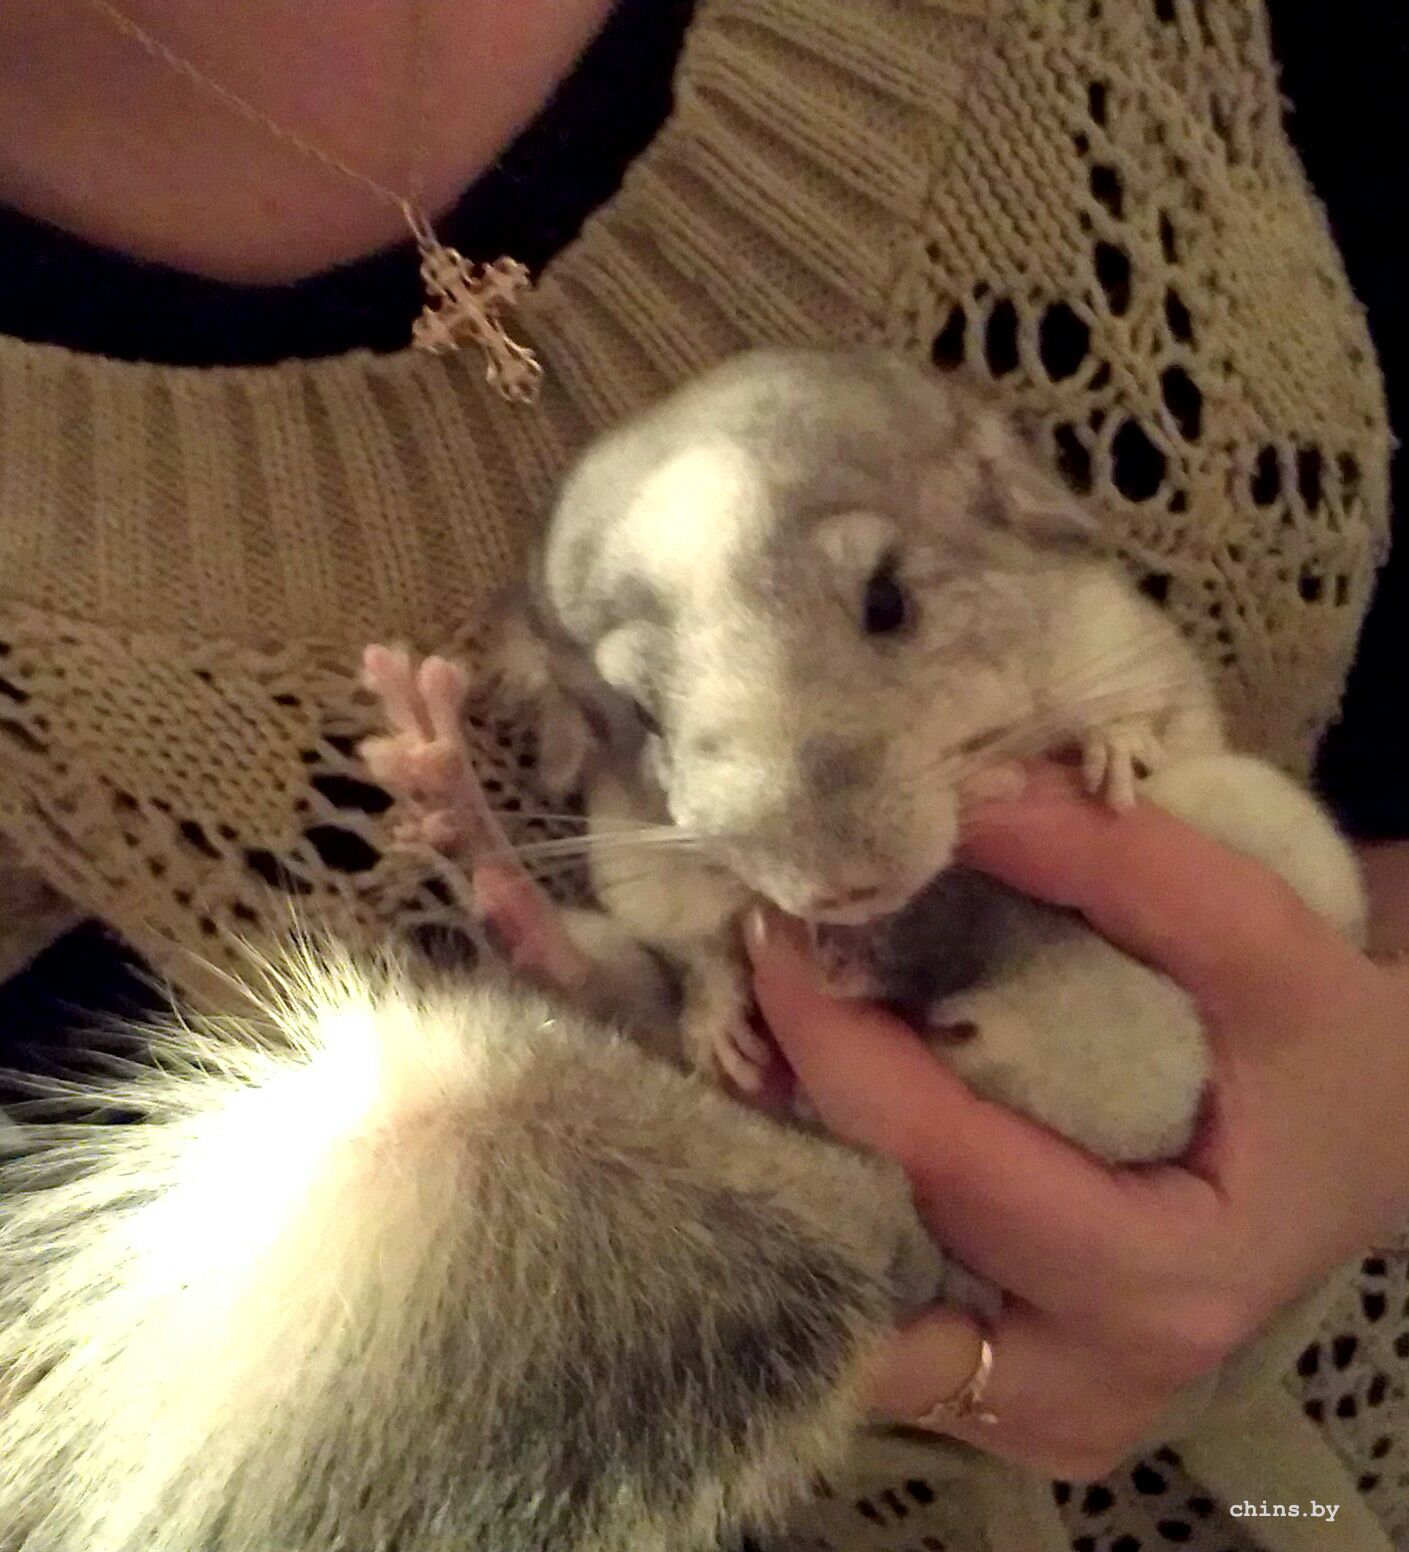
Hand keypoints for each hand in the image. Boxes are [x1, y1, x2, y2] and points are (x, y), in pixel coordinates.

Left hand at [745, 764, 1408, 1478]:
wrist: (1370, 1146)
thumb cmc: (1326, 1057)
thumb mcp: (1268, 949)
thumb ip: (1127, 869)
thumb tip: (963, 800)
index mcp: (1162, 1279)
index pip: (946, 1162)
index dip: (838, 1045)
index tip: (772, 939)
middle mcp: (1090, 1380)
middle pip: (881, 1257)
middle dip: (796, 1122)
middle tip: (757, 997)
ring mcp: (1046, 1413)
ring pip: (865, 1324)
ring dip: (801, 1192)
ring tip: (774, 1065)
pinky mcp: (1016, 1402)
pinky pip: (893, 1334)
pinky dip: (842, 1235)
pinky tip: (827, 1129)